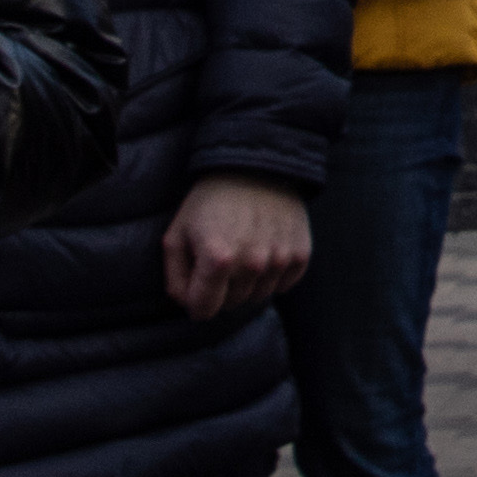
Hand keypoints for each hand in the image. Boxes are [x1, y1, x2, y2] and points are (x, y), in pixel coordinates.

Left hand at [166, 174, 313, 318]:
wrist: (255, 165)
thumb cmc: (209, 201)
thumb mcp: (177, 233)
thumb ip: (175, 277)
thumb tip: (188, 305)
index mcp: (217, 259)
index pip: (204, 311)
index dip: (196, 302)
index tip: (196, 286)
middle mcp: (252, 264)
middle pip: (231, 304)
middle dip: (221, 289)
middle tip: (219, 258)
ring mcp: (279, 259)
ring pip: (258, 296)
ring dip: (247, 282)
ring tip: (242, 250)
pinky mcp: (300, 254)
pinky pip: (283, 285)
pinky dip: (272, 276)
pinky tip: (264, 250)